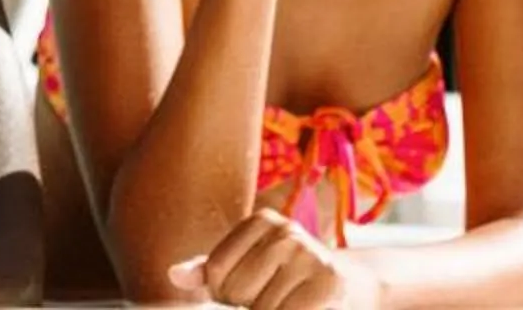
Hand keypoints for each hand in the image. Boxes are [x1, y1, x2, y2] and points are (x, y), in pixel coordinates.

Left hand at [169, 208, 374, 309]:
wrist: (349, 289)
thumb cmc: (286, 280)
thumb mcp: (247, 268)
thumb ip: (209, 272)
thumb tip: (173, 275)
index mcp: (262, 221)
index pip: (217, 270)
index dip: (224, 295)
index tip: (245, 295)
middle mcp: (286, 231)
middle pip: (238, 291)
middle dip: (246, 308)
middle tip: (271, 301)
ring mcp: (309, 254)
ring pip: (262, 308)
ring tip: (287, 304)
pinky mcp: (328, 283)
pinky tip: (300, 308)